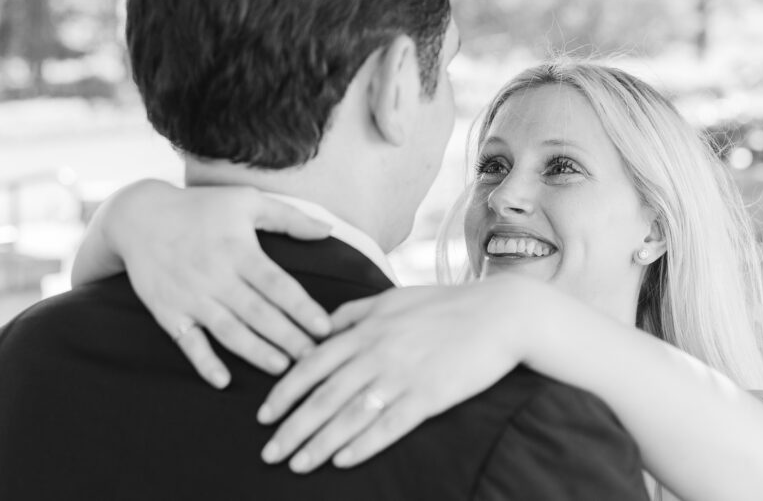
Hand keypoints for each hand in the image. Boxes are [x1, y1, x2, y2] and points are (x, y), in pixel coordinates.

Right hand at [105, 181, 333, 387]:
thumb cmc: (200, 207)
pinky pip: (188, 342)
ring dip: (256, 352)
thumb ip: (289, 217)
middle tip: (315, 359)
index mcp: (239, 250)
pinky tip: (223, 381)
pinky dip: (203, 362)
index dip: (302, 307)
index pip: (277, 284)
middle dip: (288, 338)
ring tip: (283, 369)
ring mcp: (191, 296)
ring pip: (229, 331)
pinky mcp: (168, 312)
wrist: (138, 217)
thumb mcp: (246, 201)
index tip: (325, 327)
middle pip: (258, 313)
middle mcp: (216, 276)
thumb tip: (328, 231)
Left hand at [256, 276, 538, 472]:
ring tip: (296, 465)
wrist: (499, 314)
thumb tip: (324, 325)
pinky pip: (389, 426)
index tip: (263, 415)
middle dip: (291, 428)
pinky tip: (342, 461)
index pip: (312, 364)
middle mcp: (376, 353)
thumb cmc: (446, 305)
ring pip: (350, 415)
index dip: (284, 392)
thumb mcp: (393, 298)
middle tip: (268, 453)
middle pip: (323, 396)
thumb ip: (355, 311)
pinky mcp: (428, 396)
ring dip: (319, 443)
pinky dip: (363, 445)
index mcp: (366, 329)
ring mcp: (402, 376)